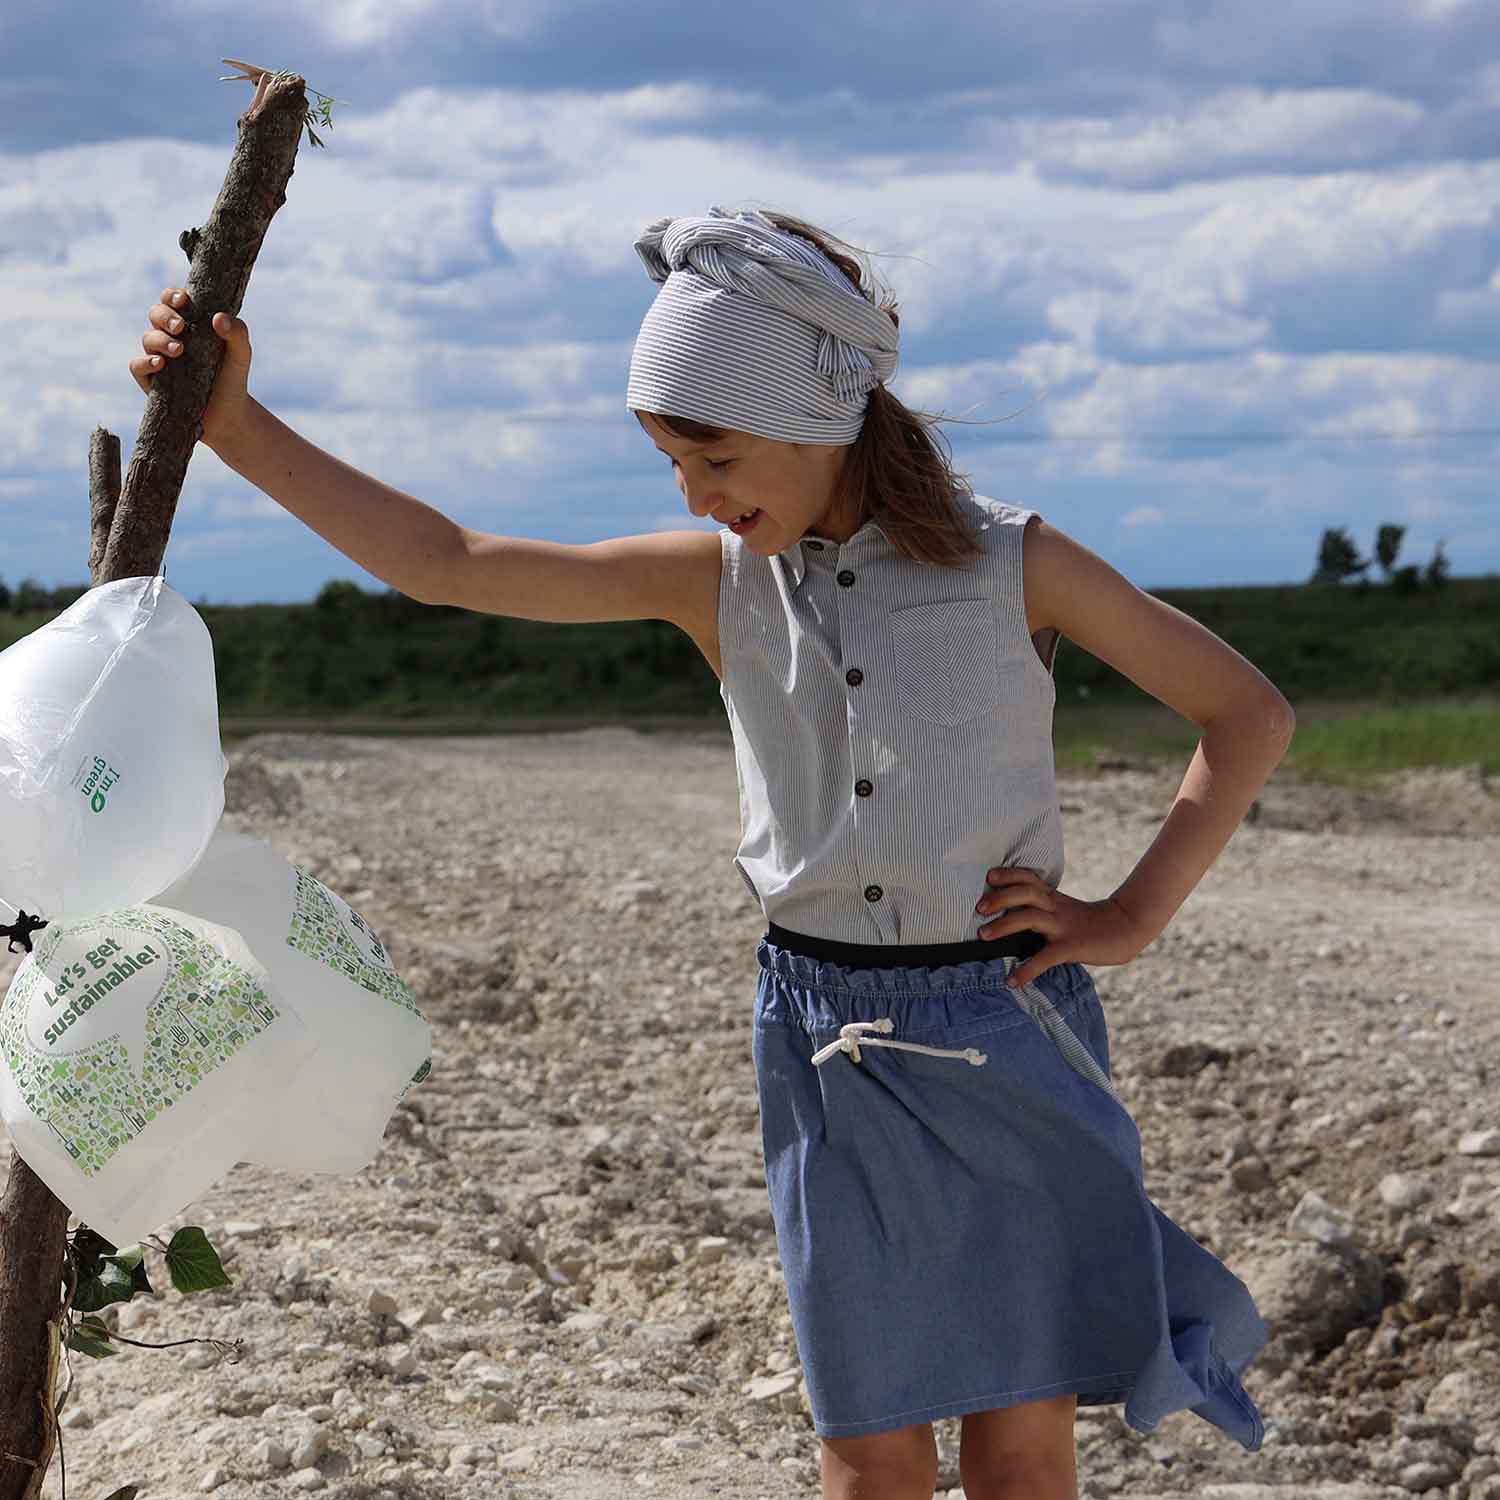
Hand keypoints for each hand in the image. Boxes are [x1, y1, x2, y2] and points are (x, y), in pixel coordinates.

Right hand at [129, 286, 253, 449]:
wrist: (229, 415)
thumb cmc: (232, 379)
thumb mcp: (241, 355)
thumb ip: (237, 333)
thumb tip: (218, 317)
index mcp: (189, 324)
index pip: (173, 301)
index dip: (173, 296)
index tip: (184, 300)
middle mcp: (170, 337)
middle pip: (155, 314)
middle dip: (165, 316)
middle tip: (181, 327)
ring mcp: (158, 357)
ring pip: (147, 337)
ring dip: (160, 340)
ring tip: (179, 351)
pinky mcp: (151, 380)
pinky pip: (137, 366)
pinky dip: (144, 362)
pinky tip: (159, 363)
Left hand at [975, 866, 1151, 987]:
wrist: (1128, 929)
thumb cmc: (1092, 922)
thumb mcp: (1066, 910)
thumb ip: (1044, 909)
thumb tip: (1014, 918)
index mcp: (1054, 898)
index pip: (1029, 878)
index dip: (1009, 875)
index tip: (990, 876)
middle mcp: (1056, 908)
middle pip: (1025, 893)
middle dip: (1000, 898)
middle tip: (978, 908)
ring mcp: (1063, 926)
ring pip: (1030, 918)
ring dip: (1004, 926)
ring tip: (983, 936)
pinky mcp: (1071, 947)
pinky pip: (1045, 958)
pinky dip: (1027, 970)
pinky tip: (1012, 981)